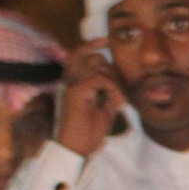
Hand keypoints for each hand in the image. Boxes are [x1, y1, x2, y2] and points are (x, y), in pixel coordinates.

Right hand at [55, 40, 126, 157]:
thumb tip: (120, 86)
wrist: (76, 149)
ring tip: (117, 99)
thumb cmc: (87, 133)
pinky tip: (116, 102)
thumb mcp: (104, 111)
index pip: (77, 54)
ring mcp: (71, 85)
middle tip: (117, 89)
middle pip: (88, 55)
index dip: (91, 44)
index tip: (106, 40)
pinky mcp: (76, 92)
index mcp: (72, 84)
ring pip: (96, 65)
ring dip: (113, 80)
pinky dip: (113, 88)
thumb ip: (110, 95)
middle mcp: (68, 81)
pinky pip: (100, 78)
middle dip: (108, 67)